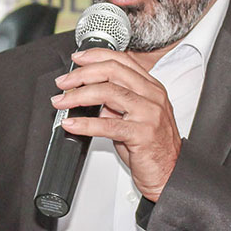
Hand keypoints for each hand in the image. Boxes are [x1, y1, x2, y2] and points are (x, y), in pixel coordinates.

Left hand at [52, 50, 180, 200]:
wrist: (169, 173)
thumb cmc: (152, 147)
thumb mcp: (134, 118)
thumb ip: (115, 104)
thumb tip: (87, 94)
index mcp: (151, 87)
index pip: (122, 61)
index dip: (96, 56)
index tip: (77, 59)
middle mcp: (152, 96)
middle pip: (112, 71)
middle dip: (82, 74)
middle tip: (63, 82)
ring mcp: (148, 113)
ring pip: (108, 92)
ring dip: (78, 95)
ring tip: (61, 102)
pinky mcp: (142, 133)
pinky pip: (107, 125)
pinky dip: (84, 123)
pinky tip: (71, 123)